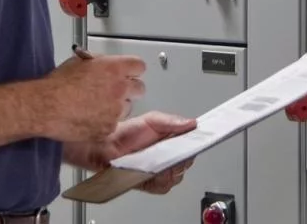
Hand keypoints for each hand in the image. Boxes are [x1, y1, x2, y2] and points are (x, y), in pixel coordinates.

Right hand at [41, 52, 146, 141]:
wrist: (46, 107)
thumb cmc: (58, 84)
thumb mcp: (80, 62)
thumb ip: (99, 62)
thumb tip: (105, 65)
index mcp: (114, 68)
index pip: (139, 66)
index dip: (132, 70)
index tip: (127, 74)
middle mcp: (120, 89)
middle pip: (139, 88)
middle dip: (129, 89)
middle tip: (114, 92)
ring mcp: (116, 110)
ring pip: (128, 108)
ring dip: (118, 107)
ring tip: (96, 106)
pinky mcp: (109, 128)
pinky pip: (114, 124)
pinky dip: (105, 123)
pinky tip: (90, 119)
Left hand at [66, 111, 197, 194]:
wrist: (105, 147)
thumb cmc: (126, 133)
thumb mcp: (151, 120)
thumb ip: (171, 121)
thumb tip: (192, 123)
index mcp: (173, 140)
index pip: (193, 144)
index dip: (198, 142)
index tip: (201, 139)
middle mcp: (169, 156)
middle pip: (187, 161)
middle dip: (183, 157)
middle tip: (175, 150)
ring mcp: (161, 171)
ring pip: (177, 175)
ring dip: (170, 169)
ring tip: (160, 160)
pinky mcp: (151, 183)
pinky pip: (163, 186)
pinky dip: (160, 180)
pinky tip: (154, 172)